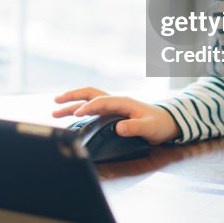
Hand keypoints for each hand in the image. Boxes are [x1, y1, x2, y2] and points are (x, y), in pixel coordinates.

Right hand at [52, 87, 179, 144]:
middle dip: (72, 97)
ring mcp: (113, 106)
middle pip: (90, 94)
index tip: (76, 115)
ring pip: (89, 100)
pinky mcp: (112, 113)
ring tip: (55, 110)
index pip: (101, 101)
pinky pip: (92, 108)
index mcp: (123, 102)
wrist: (168, 122)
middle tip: (56, 102)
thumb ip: (135, 128)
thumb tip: (118, 128)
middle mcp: (115, 101)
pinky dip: (79, 110)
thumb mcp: (150, 128)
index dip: (88, 107)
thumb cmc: (159, 124)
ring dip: (72, 103)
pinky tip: (71, 117)